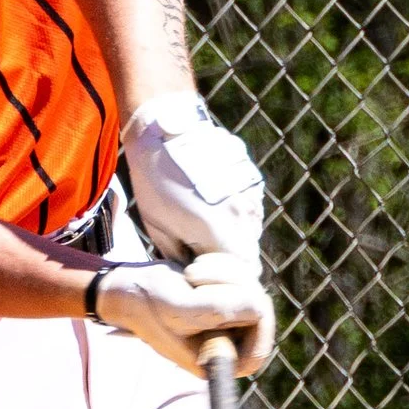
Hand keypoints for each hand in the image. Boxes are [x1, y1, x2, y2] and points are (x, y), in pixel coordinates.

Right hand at [94, 258, 273, 376]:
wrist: (125, 287)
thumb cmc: (146, 302)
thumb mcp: (179, 308)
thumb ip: (220, 310)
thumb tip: (260, 306)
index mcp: (213, 362)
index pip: (257, 351)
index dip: (256, 320)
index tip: (233, 295)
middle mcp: (224, 345)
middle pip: (257, 313)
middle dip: (231, 285)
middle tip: (194, 274)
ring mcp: (225, 321)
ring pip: (250, 289)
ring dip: (223, 272)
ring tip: (189, 272)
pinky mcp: (222, 298)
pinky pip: (240, 276)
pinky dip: (221, 265)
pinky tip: (194, 268)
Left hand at [122, 94, 265, 273]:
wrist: (166, 130)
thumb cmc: (155, 181)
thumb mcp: (159, 229)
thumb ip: (182, 257)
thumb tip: (191, 275)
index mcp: (221, 230)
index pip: (242, 273)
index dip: (222, 279)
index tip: (198, 271)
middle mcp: (244, 214)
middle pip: (248, 254)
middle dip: (227, 260)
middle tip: (197, 251)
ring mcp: (252, 195)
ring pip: (250, 232)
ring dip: (232, 236)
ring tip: (202, 222)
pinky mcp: (253, 180)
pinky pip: (249, 210)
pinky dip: (234, 215)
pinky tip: (211, 202)